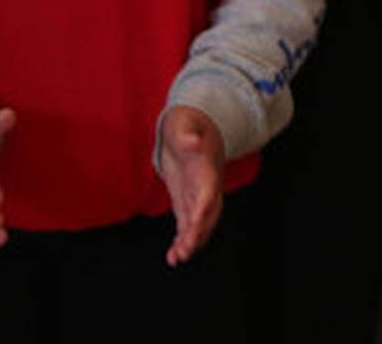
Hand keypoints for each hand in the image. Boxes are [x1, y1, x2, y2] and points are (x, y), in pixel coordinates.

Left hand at [155, 106, 224, 266]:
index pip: (208, 193)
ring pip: (200, 222)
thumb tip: (192, 141)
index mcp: (207, 169)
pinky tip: (173, 256)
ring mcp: (198, 194)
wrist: (194, 126)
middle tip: (185, 251)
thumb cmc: (188, 123)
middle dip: (198, 233)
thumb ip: (188, 134)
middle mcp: (207, 185)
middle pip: (208, 214)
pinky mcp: (187, 200)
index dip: (203, 210)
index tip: (195, 225)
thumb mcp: (185, 123)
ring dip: (190, 241)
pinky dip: (183, 239)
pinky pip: (188, 223)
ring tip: (176, 258)